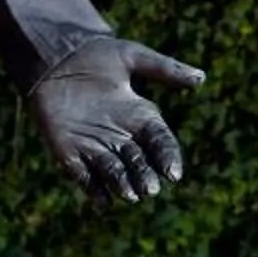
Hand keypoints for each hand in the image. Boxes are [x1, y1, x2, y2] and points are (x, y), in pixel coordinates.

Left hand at [26, 36, 204, 202]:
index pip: (161, 143)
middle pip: (139, 162)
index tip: (173, 174)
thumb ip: (164, 69)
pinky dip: (93, 188)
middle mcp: (122, 136)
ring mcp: (96, 145)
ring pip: (114, 172)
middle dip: (145, 176)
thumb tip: (201, 77)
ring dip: (122, 184)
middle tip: (149, 190)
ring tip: (129, 195)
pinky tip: (102, 201)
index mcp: (142, 118)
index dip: (168, 158)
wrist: (56, 57)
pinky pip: (83, 174)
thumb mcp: (132, 57)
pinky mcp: (69, 150)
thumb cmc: (97, 55)